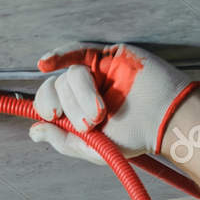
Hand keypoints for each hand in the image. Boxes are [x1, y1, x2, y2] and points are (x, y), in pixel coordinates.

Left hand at [27, 42, 199, 164]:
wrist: (166, 120)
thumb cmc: (135, 137)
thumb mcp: (94, 148)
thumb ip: (63, 140)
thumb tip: (33, 131)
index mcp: (78, 111)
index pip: (49, 102)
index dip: (45, 106)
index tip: (53, 115)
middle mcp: (84, 90)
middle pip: (57, 87)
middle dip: (69, 106)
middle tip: (92, 121)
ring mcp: (97, 71)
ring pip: (70, 74)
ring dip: (82, 94)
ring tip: (102, 111)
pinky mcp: (110, 55)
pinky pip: (79, 50)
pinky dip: (60, 55)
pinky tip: (46, 62)